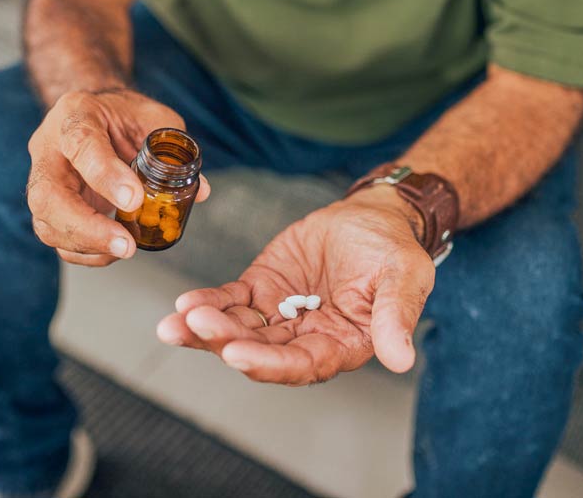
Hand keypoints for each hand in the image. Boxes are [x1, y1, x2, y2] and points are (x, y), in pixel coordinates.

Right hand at [26, 88, 209, 265]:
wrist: (95, 114)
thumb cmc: (123, 115)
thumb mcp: (153, 117)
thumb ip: (173, 149)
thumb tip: (199, 190)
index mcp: (76, 114)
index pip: (80, 143)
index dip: (104, 175)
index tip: (134, 200)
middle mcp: (49, 148)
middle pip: (47, 194)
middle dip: (86, 227)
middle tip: (125, 244)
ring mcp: (43, 179)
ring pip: (46, 222)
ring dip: (87, 244)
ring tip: (125, 249)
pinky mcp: (49, 206)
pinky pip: (56, 237)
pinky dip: (86, 252)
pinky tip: (113, 252)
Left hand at [157, 186, 433, 384]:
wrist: (373, 216)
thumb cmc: (395, 251)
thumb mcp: (405, 277)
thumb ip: (396, 316)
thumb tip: (401, 360)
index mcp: (341, 345)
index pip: (302, 364)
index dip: (268, 362)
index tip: (236, 354)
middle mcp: (306, 338)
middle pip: (260, 350)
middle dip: (225, 342)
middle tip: (198, 326)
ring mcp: (279, 314)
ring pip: (238, 329)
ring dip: (206, 328)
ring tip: (177, 320)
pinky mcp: (261, 288)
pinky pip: (231, 300)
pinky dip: (207, 302)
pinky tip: (186, 303)